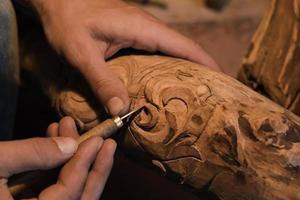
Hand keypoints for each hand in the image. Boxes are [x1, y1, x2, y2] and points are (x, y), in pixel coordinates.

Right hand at [0, 117, 115, 198]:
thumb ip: (33, 153)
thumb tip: (70, 145)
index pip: (69, 195)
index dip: (84, 166)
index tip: (97, 141)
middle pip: (80, 198)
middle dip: (96, 170)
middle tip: (107, 144)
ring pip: (71, 193)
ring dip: (77, 162)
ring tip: (74, 132)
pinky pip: (55, 187)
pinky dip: (60, 164)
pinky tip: (58, 141)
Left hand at [29, 0, 219, 115]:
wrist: (57, 0)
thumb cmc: (68, 20)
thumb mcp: (82, 53)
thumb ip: (102, 81)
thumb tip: (122, 111)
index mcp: (143, 28)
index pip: (185, 46)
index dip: (207, 63)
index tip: (223, 81)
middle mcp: (148, 27)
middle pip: (185, 49)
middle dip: (201, 69)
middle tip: (211, 96)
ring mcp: (142, 29)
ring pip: (172, 49)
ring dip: (186, 69)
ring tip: (195, 93)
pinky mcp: (133, 33)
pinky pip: (159, 50)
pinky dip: (169, 65)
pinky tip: (166, 82)